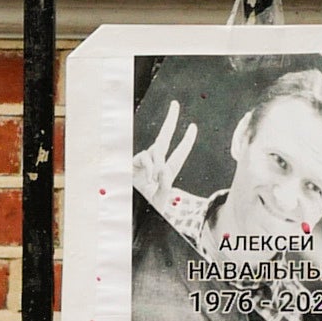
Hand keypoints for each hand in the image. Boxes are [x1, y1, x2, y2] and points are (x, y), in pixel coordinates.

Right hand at [133, 103, 226, 252]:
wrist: (128, 217)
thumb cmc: (147, 211)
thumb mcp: (161, 201)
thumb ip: (165, 186)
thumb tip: (163, 169)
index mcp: (166, 173)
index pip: (179, 154)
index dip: (187, 140)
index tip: (193, 126)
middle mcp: (155, 166)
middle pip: (164, 139)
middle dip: (170, 121)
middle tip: (175, 103)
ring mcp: (142, 165)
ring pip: (155, 151)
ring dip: (158, 162)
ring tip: (154, 180)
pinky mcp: (131, 166)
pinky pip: (144, 157)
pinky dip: (149, 165)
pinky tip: (150, 177)